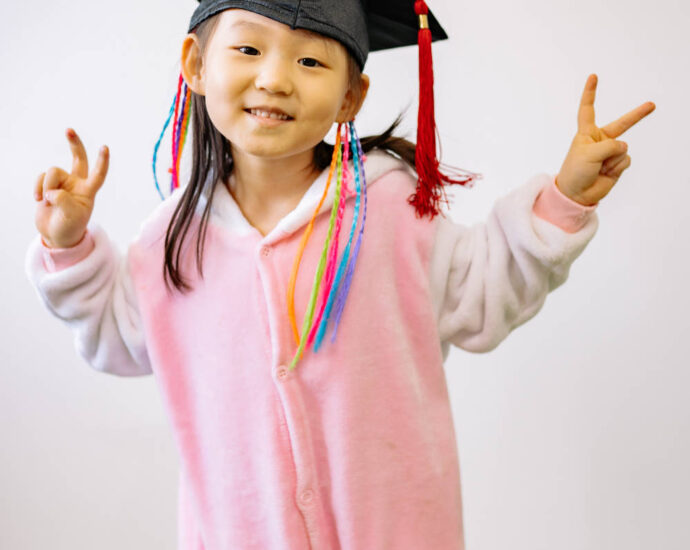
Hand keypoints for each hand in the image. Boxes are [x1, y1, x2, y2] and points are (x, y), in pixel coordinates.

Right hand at [34, 128, 108, 247]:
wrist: (56, 235)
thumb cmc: (70, 227)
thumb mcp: (72, 217)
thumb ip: (64, 200)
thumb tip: (51, 190)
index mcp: (88, 191)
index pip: (98, 174)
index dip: (102, 161)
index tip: (105, 147)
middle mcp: (77, 183)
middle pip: (78, 159)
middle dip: (74, 144)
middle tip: (69, 130)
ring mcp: (62, 183)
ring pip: (53, 172)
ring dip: (47, 186)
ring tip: (48, 202)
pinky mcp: (47, 185)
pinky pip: (41, 178)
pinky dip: (38, 188)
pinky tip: (38, 200)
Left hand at [555, 74, 655, 205]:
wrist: (576, 194)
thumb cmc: (575, 171)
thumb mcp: (589, 153)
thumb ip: (610, 145)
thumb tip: (624, 148)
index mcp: (586, 133)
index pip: (588, 108)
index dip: (590, 92)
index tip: (593, 76)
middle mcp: (600, 140)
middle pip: (622, 123)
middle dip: (638, 115)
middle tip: (652, 105)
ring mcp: (610, 152)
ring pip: (622, 148)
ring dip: (611, 159)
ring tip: (598, 168)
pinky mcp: (617, 164)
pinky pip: (625, 160)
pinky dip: (616, 167)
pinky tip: (606, 173)